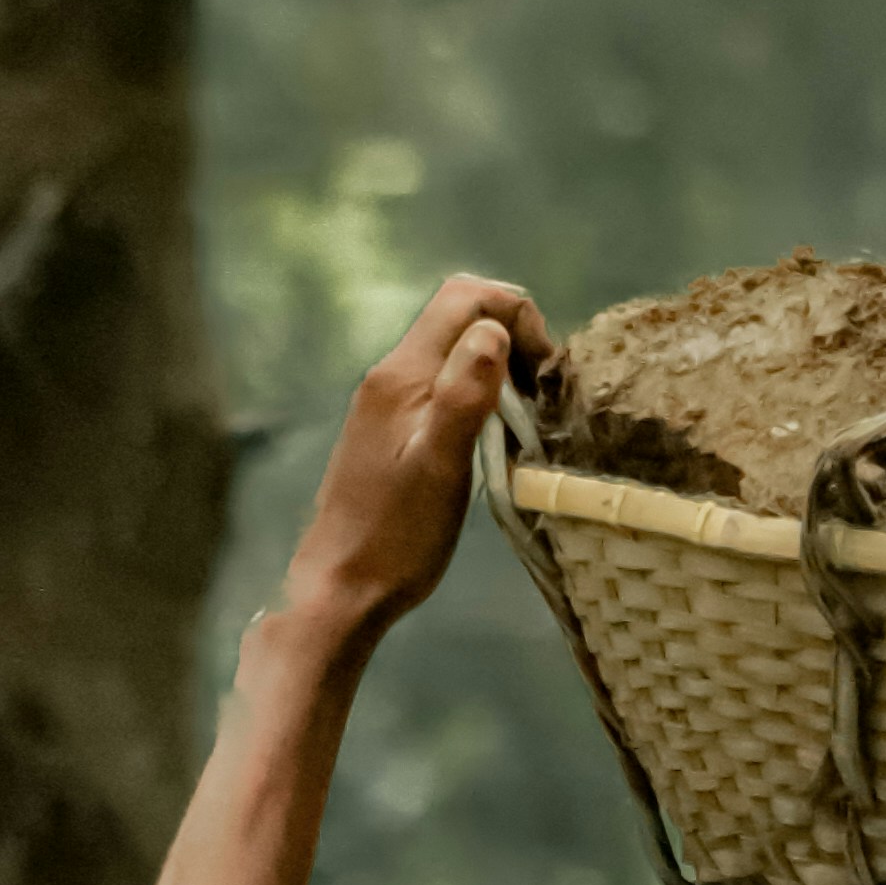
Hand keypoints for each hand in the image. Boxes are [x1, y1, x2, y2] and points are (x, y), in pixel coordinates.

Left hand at [261, 275, 550, 662]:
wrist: (341, 588)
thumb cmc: (397, 536)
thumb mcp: (440, 465)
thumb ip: (464, 392)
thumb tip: (493, 331)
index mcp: (403, 375)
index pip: (464, 297)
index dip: (515, 314)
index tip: (544, 371)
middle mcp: (390, 375)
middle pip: (459, 315)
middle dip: (512, 335)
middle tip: (543, 394)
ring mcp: (387, 402)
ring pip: (453, 350)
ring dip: (499, 366)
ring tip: (528, 418)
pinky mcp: (391, 428)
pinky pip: (443, 384)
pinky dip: (479, 392)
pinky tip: (495, 436)